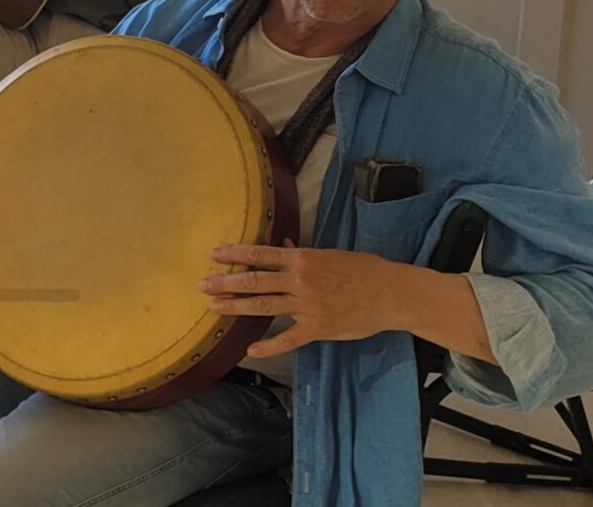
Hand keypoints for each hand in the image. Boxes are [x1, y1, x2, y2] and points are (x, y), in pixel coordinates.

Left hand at [202, 243, 416, 357]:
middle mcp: (299, 280)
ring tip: (214, 307)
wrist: (390, 293)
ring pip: (263, 306)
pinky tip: (251, 349)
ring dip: (236, 307)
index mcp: (302, 259)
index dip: (234, 254)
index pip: (260, 254)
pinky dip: (269, 346)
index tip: (213, 254)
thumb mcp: (330, 254)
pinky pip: (287, 339)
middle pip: (254, 281)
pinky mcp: (317, 328)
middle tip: (203, 284)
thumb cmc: (362, 269)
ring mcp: (307, 306)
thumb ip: (303, 253)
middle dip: (226, 282)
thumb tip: (283, 243)